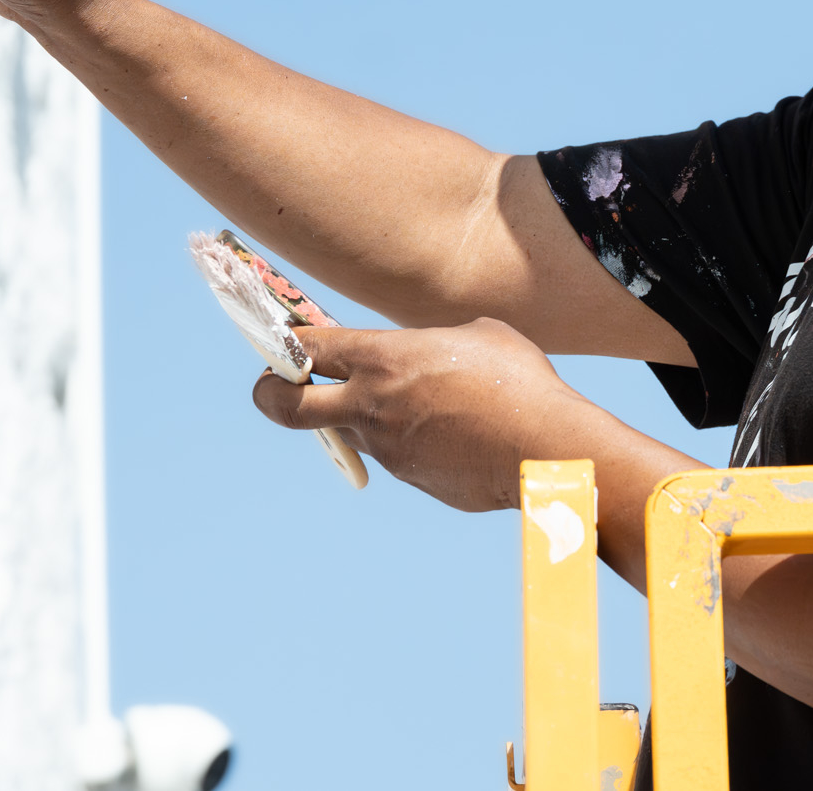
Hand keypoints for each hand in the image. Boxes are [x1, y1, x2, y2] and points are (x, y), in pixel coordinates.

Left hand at [251, 318, 606, 511]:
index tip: (284, 342)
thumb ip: (436, 341)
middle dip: (269, 394)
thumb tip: (432, 352)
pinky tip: (458, 432)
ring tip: (420, 403)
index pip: (306, 347)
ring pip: (352, 429)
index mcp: (381, 359)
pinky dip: (413, 441)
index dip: (287, 342)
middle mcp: (370, 405)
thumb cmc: (517, 382)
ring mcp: (387, 447)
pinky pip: (398, 453)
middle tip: (274, 386)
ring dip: (366, 416)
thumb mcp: (476, 335)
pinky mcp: (410, 477)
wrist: (543, 451)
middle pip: (286, 406)